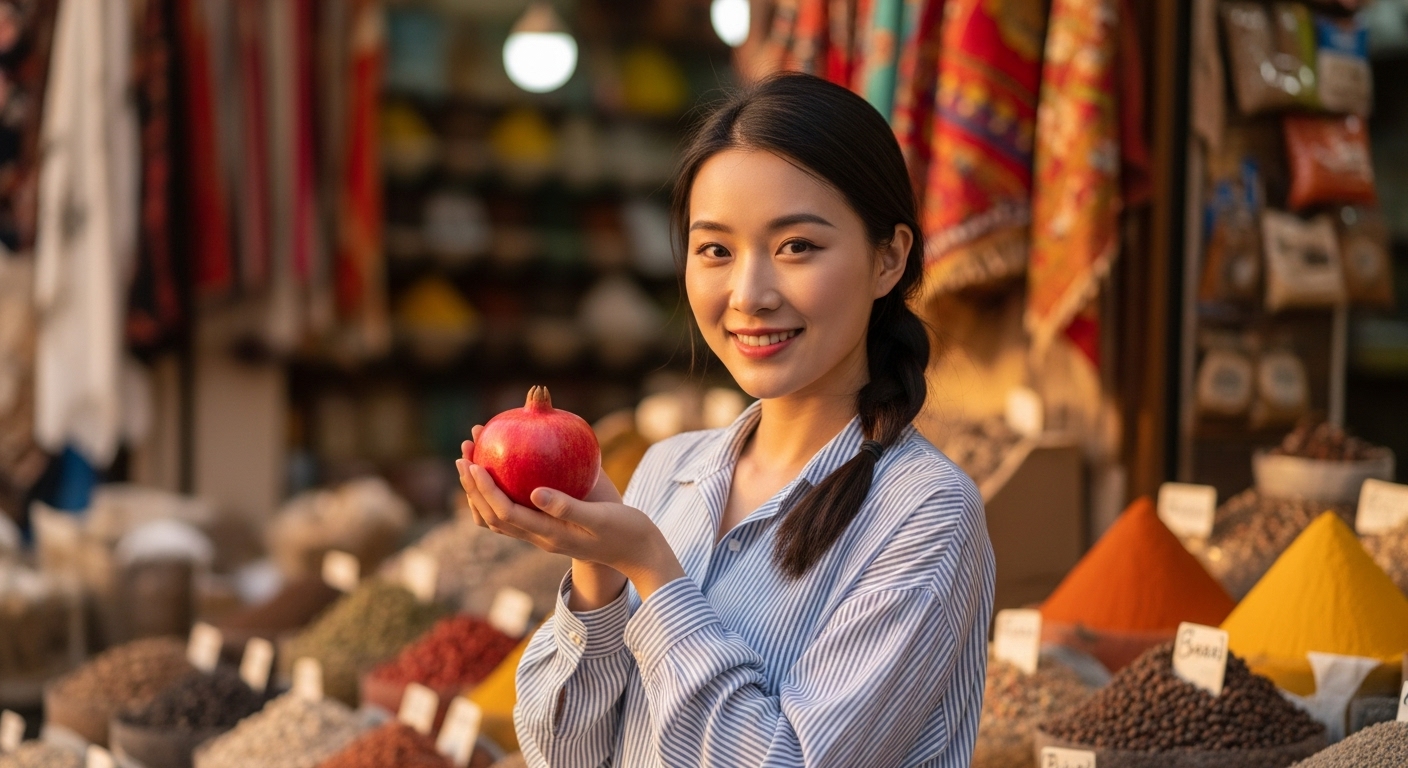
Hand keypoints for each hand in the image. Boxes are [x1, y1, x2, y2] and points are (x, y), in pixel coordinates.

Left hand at [457, 431, 683, 602]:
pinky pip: (514, 513)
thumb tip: (534, 492)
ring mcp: (543, 535)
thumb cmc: (625, 531)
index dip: (484, 489)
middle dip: (472, 486)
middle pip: (492, 516)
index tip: (473, 463)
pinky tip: (505, 469)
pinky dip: (499, 493)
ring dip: (480, 491)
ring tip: (473, 459)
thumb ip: (568, 507)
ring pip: (498, 517)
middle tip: (464, 452)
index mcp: (550, 535)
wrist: (637, 551)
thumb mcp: (600, 517)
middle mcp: (540, 537)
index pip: (506, 512)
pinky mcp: (549, 528)